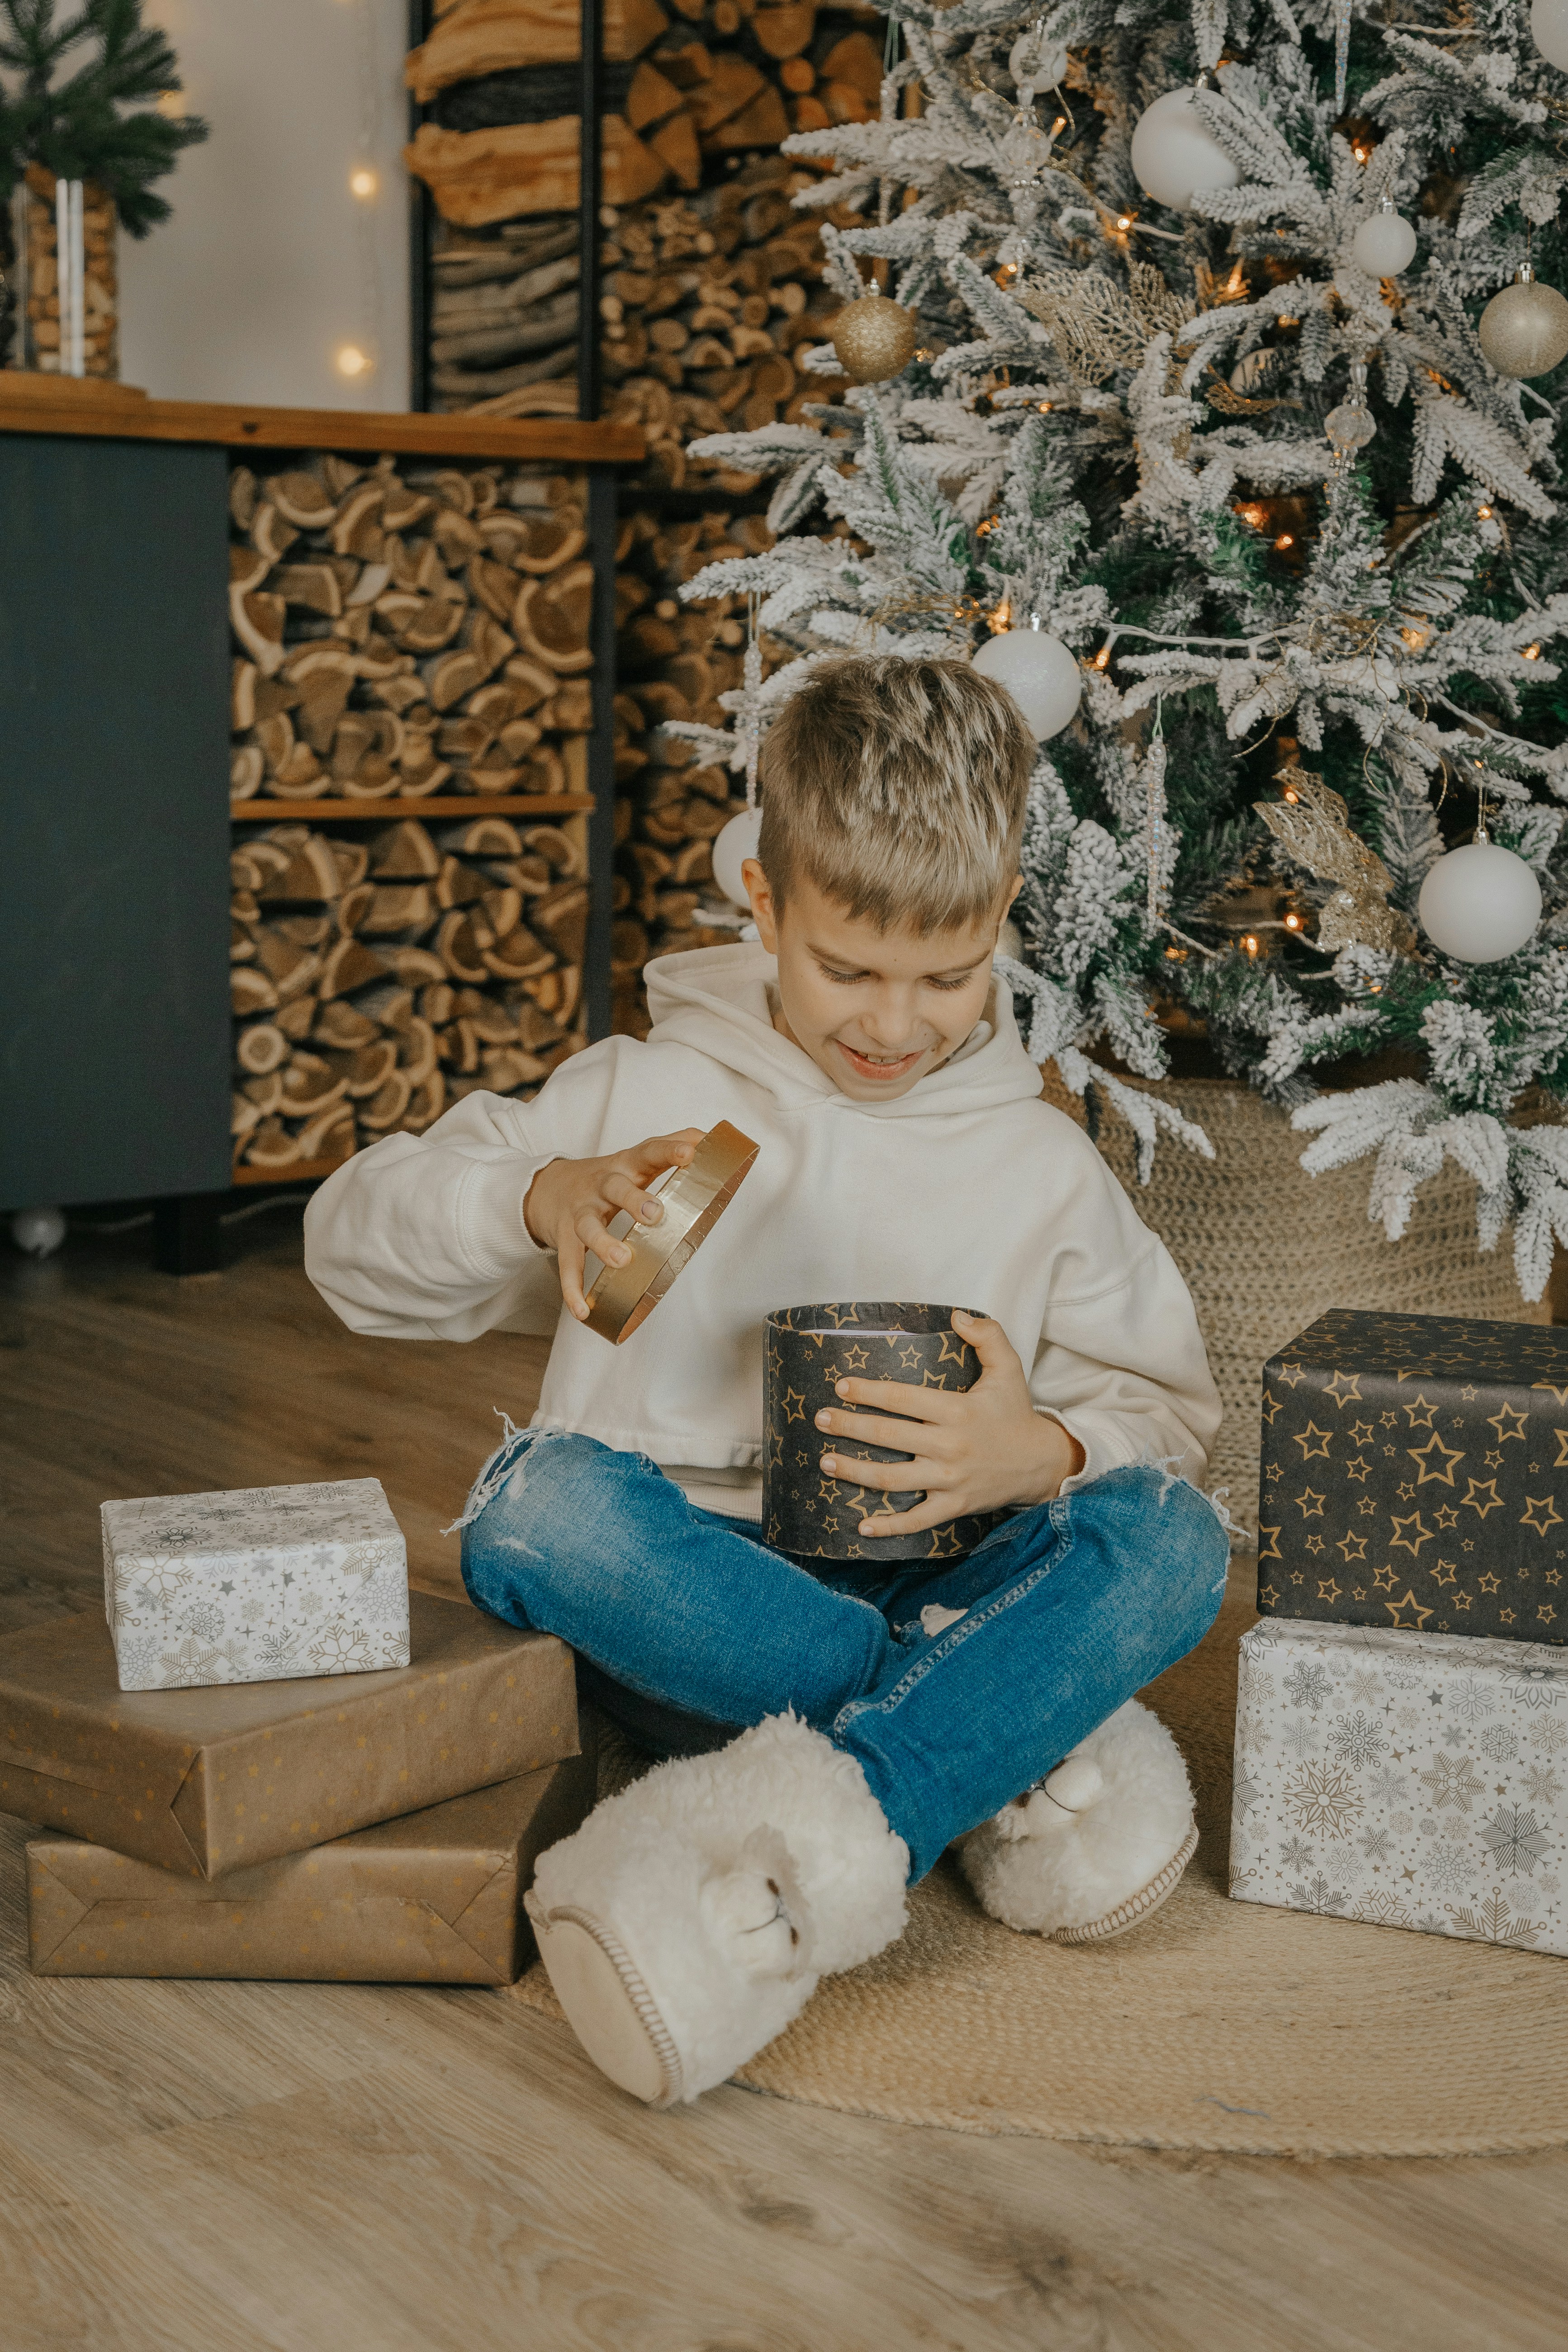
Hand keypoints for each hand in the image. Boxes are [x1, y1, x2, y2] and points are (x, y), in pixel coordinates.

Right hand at [524, 1129, 704, 1321]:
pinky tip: (585, 1309)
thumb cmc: (606, 1177)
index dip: (669, 1151)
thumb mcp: (635, 1158)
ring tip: (622, 1260)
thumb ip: (671, 1146)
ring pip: (588, 1227)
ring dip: (603, 1243)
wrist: (547, 1188)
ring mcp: (580, 1212)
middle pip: (615, 1188)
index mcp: (625, 1166)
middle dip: (633, 1199)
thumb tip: (710, 1137)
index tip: (690, 1153)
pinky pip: (568, 1264)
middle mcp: (601, 1186)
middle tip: (655, 1214)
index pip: (648, 1151)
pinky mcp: (564, 1238)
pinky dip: (573, 1288)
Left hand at [814, 1309, 1085, 1539]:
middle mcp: (949, 1446)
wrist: (1042, 1463)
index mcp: (957, 1411)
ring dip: (855, 1472)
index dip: (869, 1392)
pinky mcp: (954, 1506)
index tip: (841, 1386)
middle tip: (819, 1419)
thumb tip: (957, 1315)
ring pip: (893, 1479)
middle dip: (849, 1427)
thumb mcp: (1009, 1369)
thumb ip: (987, 1336)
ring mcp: (950, 1480)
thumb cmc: (1016, 1413)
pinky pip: (917, 1520)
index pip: (903, 1399)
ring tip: (826, 1462)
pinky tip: (861, 1527)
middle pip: (888, 1437)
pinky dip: (889, 1527)